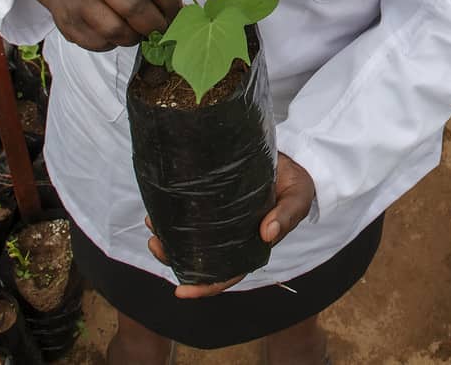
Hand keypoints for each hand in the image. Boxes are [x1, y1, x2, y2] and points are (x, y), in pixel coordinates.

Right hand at [24, 0, 176, 50]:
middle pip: (135, 11)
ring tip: (136, 31)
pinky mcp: (68, 25)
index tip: (178, 17)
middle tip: (160, 30)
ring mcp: (80, 4)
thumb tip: (186, 11)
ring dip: (133, 38)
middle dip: (155, 26)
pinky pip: (99, 45)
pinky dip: (112, 43)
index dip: (171, 7)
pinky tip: (115, 32)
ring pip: (117, 33)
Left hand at [148, 154, 316, 298]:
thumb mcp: (297, 197)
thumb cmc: (295, 183)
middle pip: (202, 259)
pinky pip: (191, 214)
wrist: (292, 159)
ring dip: (169, 237)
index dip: (205, 287)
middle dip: (175, 259)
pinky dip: (174, 215)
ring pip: (192, 238)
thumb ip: (287, 215)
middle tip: (157, 246)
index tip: (182, 291)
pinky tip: (161, 208)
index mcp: (253, 245)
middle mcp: (234, 238)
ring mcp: (222, 221)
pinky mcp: (214, 201)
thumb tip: (268, 234)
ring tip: (153, 225)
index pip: (228, 274)